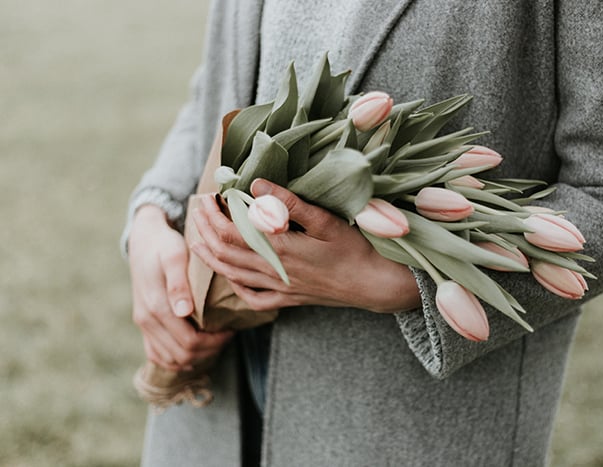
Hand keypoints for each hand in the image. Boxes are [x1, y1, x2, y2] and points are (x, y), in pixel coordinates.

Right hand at [128, 205, 232, 370]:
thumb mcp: (175, 256)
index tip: (231, 329)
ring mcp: (143, 324)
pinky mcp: (144, 324)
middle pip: (182, 355)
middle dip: (209, 351)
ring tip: (215, 340)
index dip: (214, 342)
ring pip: (170, 359)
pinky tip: (197, 346)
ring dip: (195, 356)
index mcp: (156, 306)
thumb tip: (183, 312)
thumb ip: (178, 284)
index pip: (189, 342)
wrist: (144, 239)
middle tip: (227, 335)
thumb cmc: (165, 245)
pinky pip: (158, 354)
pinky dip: (178, 357)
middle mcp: (146, 320)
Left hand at [190, 180, 421, 312]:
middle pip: (225, 253)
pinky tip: (229, 274)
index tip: (206, 197)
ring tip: (198, 239)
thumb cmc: (353, 248)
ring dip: (210, 256)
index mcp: (281, 249)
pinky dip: (234, 285)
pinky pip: (252, 297)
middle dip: (205, 231)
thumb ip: (289, 203)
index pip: (231, 232)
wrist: (373, 284)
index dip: (213, 216)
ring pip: (232, 274)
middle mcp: (274, 271)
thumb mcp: (325, 220)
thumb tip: (256, 184)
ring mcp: (279, 288)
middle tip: (197, 210)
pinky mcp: (288, 299)